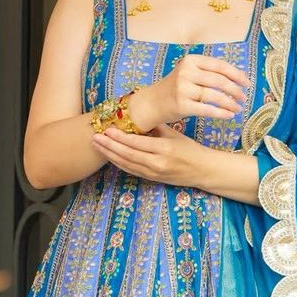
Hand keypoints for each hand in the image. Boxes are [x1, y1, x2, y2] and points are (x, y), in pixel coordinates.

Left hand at [90, 122, 208, 187]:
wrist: (202, 170)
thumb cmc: (189, 149)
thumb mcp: (174, 134)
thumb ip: (155, 127)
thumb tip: (136, 117)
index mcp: (164, 149)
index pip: (136, 143)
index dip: (119, 137)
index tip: (107, 129)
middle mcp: (157, 163)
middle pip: (127, 154)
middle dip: (109, 146)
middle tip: (94, 137)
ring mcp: (153, 173)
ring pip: (126, 164)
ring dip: (109, 155)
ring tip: (97, 145)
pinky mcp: (152, 179)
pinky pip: (131, 170)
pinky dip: (118, 163)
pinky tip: (109, 156)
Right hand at [140, 52, 251, 126]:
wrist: (152, 102)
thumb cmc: (176, 88)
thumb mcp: (189, 72)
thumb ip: (208, 72)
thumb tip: (237, 76)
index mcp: (191, 61)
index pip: (219, 66)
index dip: (236, 74)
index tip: (246, 83)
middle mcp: (186, 72)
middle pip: (219, 81)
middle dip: (235, 90)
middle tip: (243, 97)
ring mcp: (183, 89)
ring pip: (214, 96)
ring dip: (230, 103)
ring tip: (238, 108)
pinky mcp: (181, 105)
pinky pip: (207, 109)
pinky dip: (221, 113)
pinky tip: (229, 115)